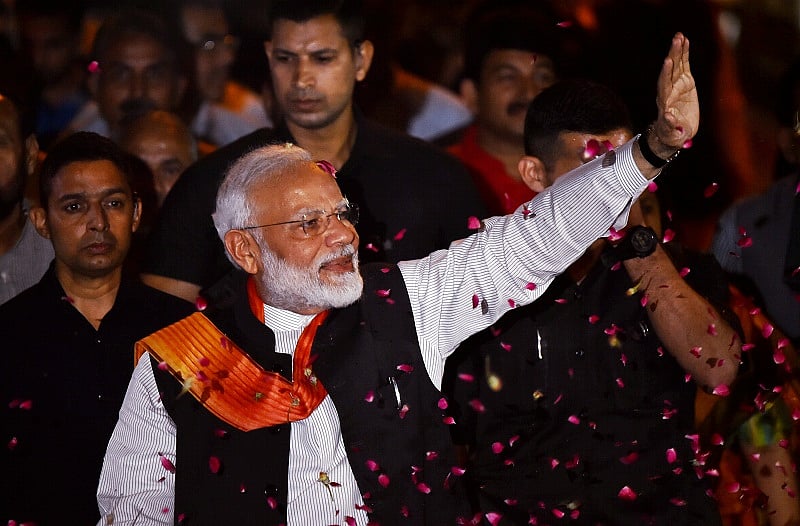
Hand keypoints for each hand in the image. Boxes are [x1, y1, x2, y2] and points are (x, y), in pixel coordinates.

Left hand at [651, 32, 697, 154]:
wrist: (674, 133)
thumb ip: (670, 125)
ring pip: (676, 65)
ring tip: (680, 36)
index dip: (666, 73)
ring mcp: (676, 85)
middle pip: (670, 71)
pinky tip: (685, 41)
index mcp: (665, 102)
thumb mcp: (671, 133)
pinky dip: (684, 54)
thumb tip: (668, 116)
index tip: (668, 61)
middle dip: (673, 55)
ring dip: (678, 50)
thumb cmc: (672, 136)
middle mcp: (668, 91)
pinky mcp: (684, 82)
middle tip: (676, 40)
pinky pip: (684, 66)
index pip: (664, 85)